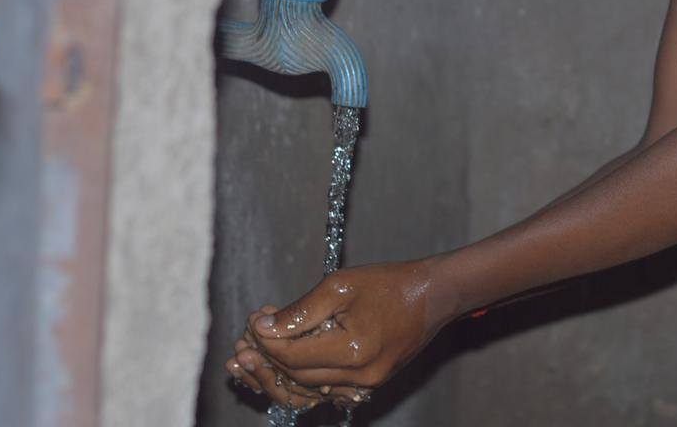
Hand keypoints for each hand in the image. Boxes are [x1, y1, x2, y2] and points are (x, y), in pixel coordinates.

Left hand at [246, 260, 449, 390]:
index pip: (293, 356)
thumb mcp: (342, 285)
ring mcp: (366, 385)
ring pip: (307, 392)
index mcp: (355, 349)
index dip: (265, 342)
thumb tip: (264, 328)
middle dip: (265, 360)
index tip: (252, 322)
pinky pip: (324, 392)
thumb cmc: (389, 283)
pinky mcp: (368, 385)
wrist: (433, 297)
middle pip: (296, 377)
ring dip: (275, 377)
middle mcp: (361, 376)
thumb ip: (301, 309)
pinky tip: (276, 371)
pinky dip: (298, 383)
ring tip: (247, 363)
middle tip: (243, 341)